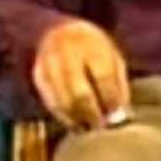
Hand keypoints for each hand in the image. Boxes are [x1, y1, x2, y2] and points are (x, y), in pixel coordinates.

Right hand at [30, 17, 129, 131]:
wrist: (58, 30)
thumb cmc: (94, 49)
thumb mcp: (113, 58)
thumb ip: (119, 85)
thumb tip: (123, 116)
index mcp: (93, 46)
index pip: (103, 78)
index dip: (111, 101)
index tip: (119, 118)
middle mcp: (68, 55)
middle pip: (79, 93)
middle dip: (93, 114)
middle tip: (102, 129)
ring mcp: (49, 65)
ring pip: (62, 101)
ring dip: (77, 120)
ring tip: (89, 130)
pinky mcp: (38, 76)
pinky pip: (49, 101)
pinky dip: (63, 116)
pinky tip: (75, 124)